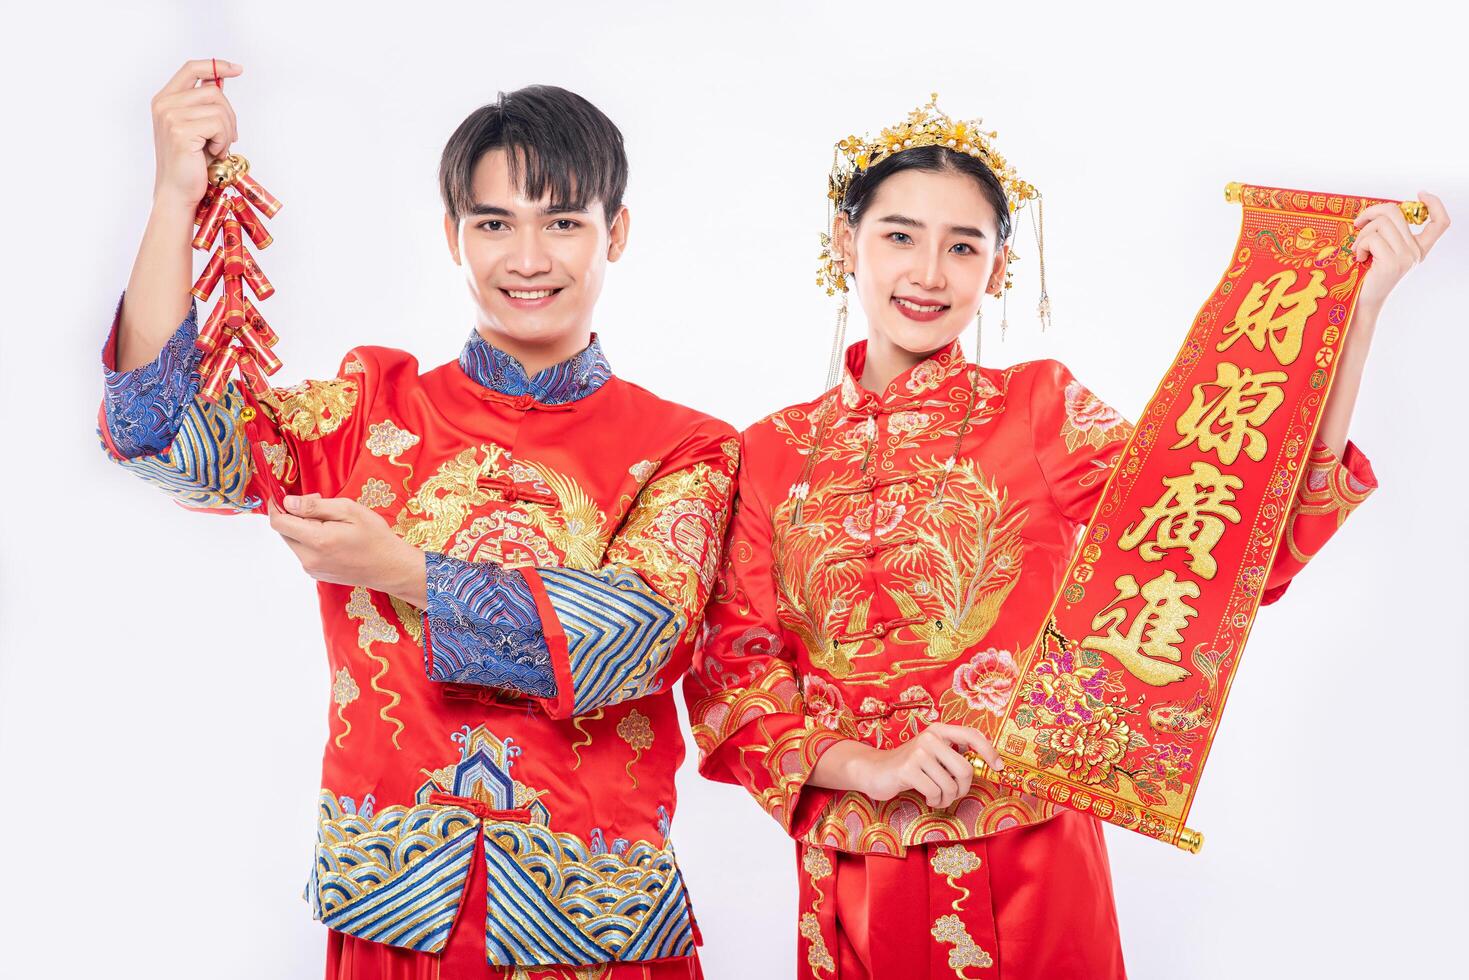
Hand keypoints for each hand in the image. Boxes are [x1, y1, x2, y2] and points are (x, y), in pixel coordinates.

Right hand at [149, 58, 242, 209]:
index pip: (192, 69)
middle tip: (227, 138)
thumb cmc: (191, 163)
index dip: (216, 66)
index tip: (238, 69)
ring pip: (220, 109)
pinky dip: (223, 141)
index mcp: (165, 99)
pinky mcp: (181, 131)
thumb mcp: (198, 127)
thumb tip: (221, 80)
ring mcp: (170, 116)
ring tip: (216, 148)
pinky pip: (219, 125)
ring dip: (227, 131)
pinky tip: (213, 154)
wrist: (178, 191)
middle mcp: (164, 104)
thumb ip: (204, 104)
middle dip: (230, 115)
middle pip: (214, 91)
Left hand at [268, 493, 426, 604]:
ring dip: (302, 527)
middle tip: (319, 503)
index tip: (283, 494)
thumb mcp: (350, 510)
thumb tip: (288, 502)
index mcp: (317, 540)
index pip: (279, 522)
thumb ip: (315, 506)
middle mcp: (309, 558)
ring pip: (293, 541)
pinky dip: (310, 540)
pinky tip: (332, 536)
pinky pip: (303, 551)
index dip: (277, 505)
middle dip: (293, 514)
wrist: (390, 568)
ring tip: (330, 521)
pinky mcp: (316, 573)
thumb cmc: (375, 537)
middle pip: (284, 531)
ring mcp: (312, 568)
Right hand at [853, 723, 1002, 808]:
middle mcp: (930, 736)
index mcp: (939, 730)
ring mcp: (918, 752)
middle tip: (953, 794)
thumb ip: (954, 756)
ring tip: (937, 796)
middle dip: (963, 788)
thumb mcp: (933, 754)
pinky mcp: (908, 769)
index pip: (972, 735)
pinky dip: (935, 801)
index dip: (989, 751)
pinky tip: (927, 798)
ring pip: (950, 785)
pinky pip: (935, 792)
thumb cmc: (910, 766)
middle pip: (965, 769)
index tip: (998, 767)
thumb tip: (986, 766)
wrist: (874, 770)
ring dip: (947, 798)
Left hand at [1352, 191, 1449, 313]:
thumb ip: (1388, 234)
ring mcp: (1406, 257)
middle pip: (1395, 212)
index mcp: (1418, 248)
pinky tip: (1359, 258)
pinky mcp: (1392, 263)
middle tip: (1358, 224)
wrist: (1363, 304)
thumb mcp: (1383, 252)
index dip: (1435, 203)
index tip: (1420, 194)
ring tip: (1357, 249)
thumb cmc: (1367, 276)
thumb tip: (1376, 213)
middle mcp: (1416, 252)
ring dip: (1362, 234)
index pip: (1441, 222)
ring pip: (1381, 223)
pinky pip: (1372, 238)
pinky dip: (1359, 245)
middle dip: (1372, 212)